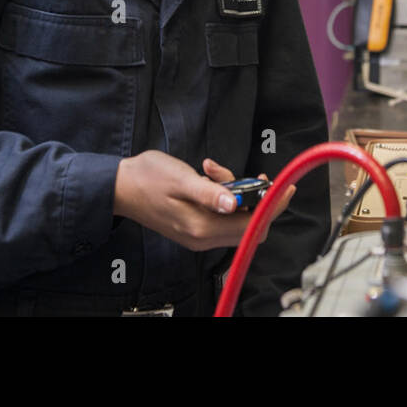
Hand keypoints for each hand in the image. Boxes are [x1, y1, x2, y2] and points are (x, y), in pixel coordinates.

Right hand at [113, 151, 272, 251]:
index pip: (252, 224)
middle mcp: (203, 237)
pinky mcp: (195, 226)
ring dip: (234, 191)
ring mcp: (198, 234)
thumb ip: (210, 192)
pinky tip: (207, 174)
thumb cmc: (147, 178)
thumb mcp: (181, 179)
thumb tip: (235, 203)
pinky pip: (221, 214)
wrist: (119, 187)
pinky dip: (222, 194)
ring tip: (212, 169)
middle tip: (252, 175)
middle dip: (254, 197)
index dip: (273, 206)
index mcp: (202, 228)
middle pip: (248, 224)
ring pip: (235, 217)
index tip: (287, 187)